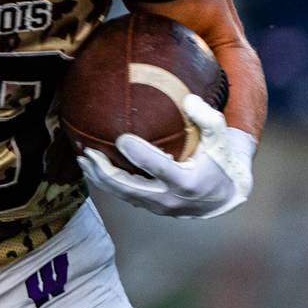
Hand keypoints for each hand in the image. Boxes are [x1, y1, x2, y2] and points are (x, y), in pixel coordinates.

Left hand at [77, 95, 254, 218]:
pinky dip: (109, 183)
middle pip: (129, 188)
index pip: (158, 168)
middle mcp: (169, 198)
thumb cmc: (220, 159)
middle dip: (105, 172)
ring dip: (100, 179)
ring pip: (123, 195)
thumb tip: (187, 100)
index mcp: (186, 182)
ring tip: (83, 160)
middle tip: (88, 153)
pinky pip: (126, 195)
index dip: (139, 155)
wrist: (225, 195)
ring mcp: (158, 206)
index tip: (121, 138)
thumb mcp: (222, 137)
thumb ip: (207, 118)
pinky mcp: (151, 207)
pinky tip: (95, 167)